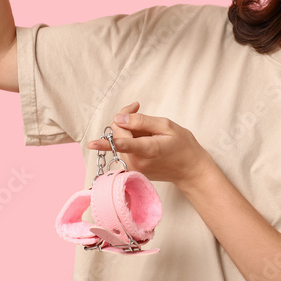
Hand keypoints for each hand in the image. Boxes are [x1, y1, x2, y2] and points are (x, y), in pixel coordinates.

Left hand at [86, 102, 213, 186]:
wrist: (190, 170)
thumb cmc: (182, 146)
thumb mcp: (167, 126)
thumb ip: (142, 121)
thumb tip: (119, 118)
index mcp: (148, 149)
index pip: (123, 144)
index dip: (106, 142)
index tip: (90, 144)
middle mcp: (137, 161)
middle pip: (117, 135)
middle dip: (124, 121)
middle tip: (138, 110)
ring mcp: (134, 168)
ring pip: (119, 141)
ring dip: (128, 131)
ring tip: (147, 130)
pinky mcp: (133, 170)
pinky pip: (123, 150)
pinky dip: (129, 140)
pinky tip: (144, 139)